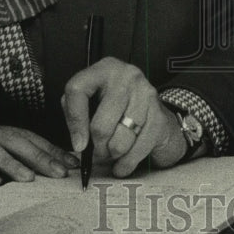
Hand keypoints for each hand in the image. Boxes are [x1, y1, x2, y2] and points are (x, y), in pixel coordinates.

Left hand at [61, 57, 186, 176]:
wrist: (152, 106)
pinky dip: (127, 163)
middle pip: (101, 126)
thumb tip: (79, 143)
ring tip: (110, 155)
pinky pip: (138, 149)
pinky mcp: (159, 114)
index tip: (78, 143)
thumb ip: (76, 114)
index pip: (77, 90)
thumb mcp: (90, 100)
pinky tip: (122, 164)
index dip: (74, 122)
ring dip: (112, 156)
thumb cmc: (115, 105)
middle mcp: (127, 77)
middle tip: (96, 154)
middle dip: (97, 149)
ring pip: (120, 141)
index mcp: (104, 69)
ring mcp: (146, 94)